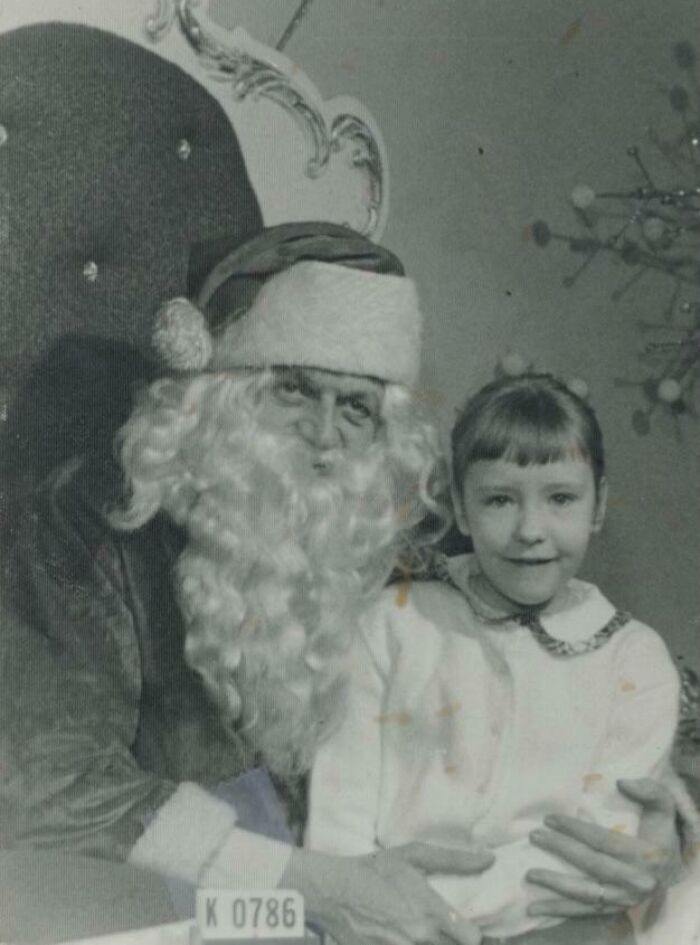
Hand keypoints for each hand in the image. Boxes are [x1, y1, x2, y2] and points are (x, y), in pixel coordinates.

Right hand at [281, 842, 493, 944]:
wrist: (333, 891)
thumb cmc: (375, 870)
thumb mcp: (413, 856)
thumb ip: (453, 860)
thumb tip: (489, 859)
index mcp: (430, 912)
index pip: (472, 939)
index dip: (473, 935)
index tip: (465, 927)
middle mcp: (419, 937)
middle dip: (450, 940)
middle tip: (440, 928)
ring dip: (429, 943)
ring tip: (418, 931)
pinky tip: (400, 935)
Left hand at [525, 778, 680, 918]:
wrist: (671, 867)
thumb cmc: (659, 830)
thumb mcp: (662, 806)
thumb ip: (648, 790)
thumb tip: (622, 782)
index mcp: (646, 856)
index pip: (604, 842)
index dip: (576, 829)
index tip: (550, 818)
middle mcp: (636, 882)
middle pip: (592, 865)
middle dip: (561, 850)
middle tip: (534, 836)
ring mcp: (624, 900)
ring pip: (586, 894)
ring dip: (556, 886)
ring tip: (529, 875)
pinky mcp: (614, 910)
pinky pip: (584, 912)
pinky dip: (560, 911)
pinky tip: (535, 909)